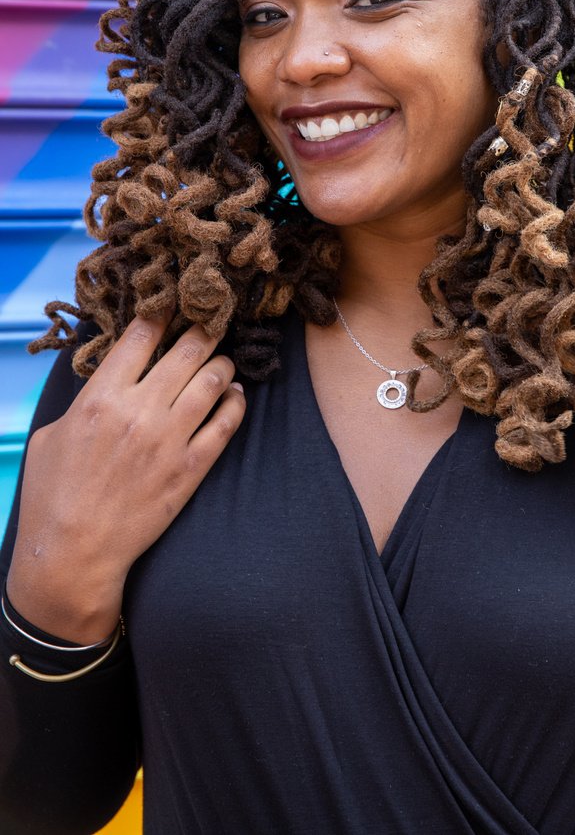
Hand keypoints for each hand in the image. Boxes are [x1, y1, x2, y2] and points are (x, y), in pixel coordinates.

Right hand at [6, 316, 244, 642]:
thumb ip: (82, 401)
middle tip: (213, 323)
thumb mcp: (51, 436)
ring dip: (223, 365)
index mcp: (100, 398)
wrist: (73, 555)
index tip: (174, 306)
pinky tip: (235, 397)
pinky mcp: (191, 469)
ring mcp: (170, 440)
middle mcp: (140, 412)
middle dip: (204, 330)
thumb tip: (107, 380)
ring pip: (213, 382)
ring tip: (223, 362)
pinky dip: (235, 404)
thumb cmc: (52, 497)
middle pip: (188, 351)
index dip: (162, 314)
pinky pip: (226, 425)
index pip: (142, 336)